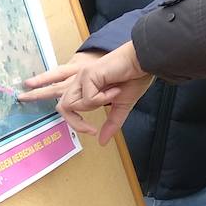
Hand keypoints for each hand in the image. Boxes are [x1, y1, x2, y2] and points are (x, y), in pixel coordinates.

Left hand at [20, 43, 154, 142]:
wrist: (143, 64)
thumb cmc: (134, 79)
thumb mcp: (121, 107)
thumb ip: (111, 123)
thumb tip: (103, 142)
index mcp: (85, 87)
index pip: (67, 108)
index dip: (76, 123)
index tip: (93, 132)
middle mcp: (80, 81)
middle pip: (62, 107)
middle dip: (76, 122)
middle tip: (92, 130)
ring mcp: (83, 77)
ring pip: (71, 103)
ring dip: (92, 106)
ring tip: (111, 97)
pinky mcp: (88, 74)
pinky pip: (88, 97)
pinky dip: (103, 98)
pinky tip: (115, 89)